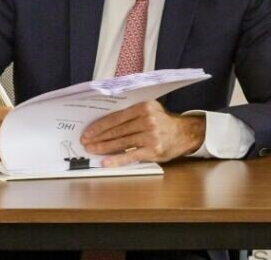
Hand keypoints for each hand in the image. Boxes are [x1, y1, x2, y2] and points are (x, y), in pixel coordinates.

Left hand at [80, 100, 205, 166]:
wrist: (185, 133)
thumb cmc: (163, 122)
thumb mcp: (150, 111)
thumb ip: (132, 114)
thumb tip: (105, 123)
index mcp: (144, 107)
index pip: (116, 117)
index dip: (99, 126)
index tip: (88, 132)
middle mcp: (147, 120)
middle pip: (117, 130)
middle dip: (98, 138)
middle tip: (85, 143)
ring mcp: (150, 136)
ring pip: (121, 142)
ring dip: (103, 148)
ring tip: (92, 150)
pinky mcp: (152, 150)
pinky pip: (130, 155)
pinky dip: (116, 160)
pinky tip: (105, 162)